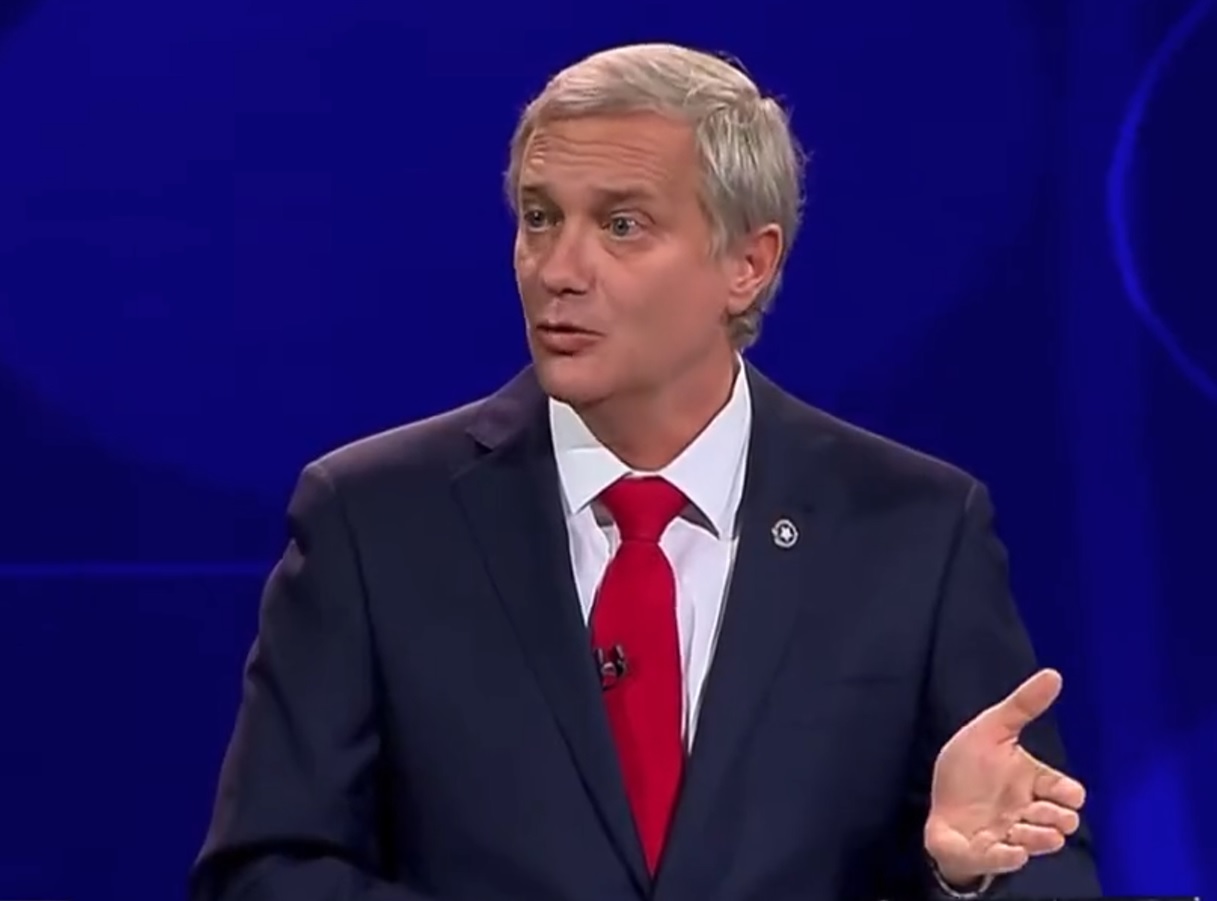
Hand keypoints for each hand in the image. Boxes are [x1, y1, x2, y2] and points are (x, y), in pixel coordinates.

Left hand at [924, 669, 1085, 886]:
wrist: (937, 804)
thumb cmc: (968, 768)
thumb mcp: (991, 729)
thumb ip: (1022, 705)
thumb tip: (1054, 674)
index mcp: (1033, 783)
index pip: (1070, 793)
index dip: (1069, 793)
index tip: (1056, 790)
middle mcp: (1028, 811)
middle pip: (1065, 821)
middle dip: (1056, 817)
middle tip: (1034, 809)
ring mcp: (1011, 834)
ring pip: (1045, 843)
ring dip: (1037, 836)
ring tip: (1017, 826)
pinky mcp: (988, 853)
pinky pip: (1008, 860)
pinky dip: (1010, 855)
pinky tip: (1006, 845)